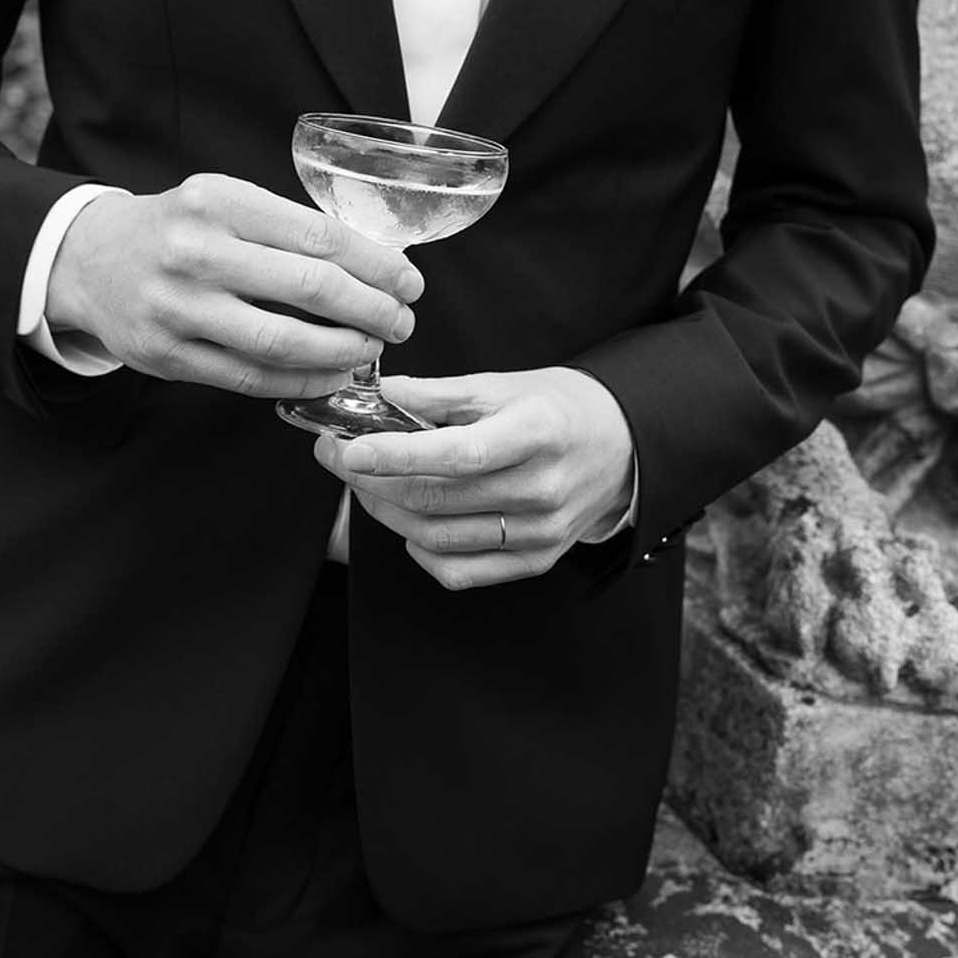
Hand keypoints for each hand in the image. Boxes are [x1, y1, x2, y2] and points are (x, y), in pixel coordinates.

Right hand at [44, 176, 422, 398]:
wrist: (90, 260)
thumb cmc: (178, 230)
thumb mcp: (225, 203)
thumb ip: (286, 228)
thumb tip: (374, 266)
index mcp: (218, 202)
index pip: (319, 236)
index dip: (376, 265)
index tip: (408, 282)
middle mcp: (195, 252)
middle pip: (310, 288)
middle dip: (371, 310)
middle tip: (401, 322)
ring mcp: (177, 308)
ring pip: (282, 341)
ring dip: (342, 352)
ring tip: (370, 350)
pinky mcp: (166, 357)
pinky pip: (251, 378)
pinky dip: (301, 381)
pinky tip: (331, 375)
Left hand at [316, 367, 634, 588]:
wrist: (619, 446)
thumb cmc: (555, 410)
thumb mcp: (500, 386)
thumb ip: (435, 394)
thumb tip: (373, 396)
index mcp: (537, 433)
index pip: (455, 454)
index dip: (394, 455)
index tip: (347, 449)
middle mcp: (542, 488)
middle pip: (436, 498)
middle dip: (371, 480)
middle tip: (338, 456)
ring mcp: (541, 532)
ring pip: (437, 538)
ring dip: (386, 513)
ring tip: (365, 485)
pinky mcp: (536, 560)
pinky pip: (460, 572)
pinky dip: (420, 551)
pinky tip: (408, 522)